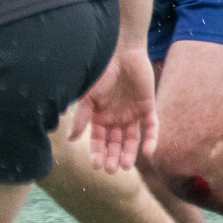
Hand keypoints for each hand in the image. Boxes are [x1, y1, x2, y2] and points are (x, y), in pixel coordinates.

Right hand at [69, 45, 157, 173]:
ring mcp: (132, 113)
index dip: (97, 152)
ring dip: (130, 153)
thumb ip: (81, 118)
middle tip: (112, 170)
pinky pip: (151, 127)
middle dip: (113, 156)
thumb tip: (70, 139)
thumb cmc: (100, 72)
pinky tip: (148, 151)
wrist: (121, 52)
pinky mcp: (148, 107)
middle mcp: (115, 117)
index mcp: (99, 115)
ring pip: (132, 139)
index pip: (98, 139)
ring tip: (126, 166)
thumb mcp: (87, 97)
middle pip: (115, 142)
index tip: (96, 165)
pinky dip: (151, 139)